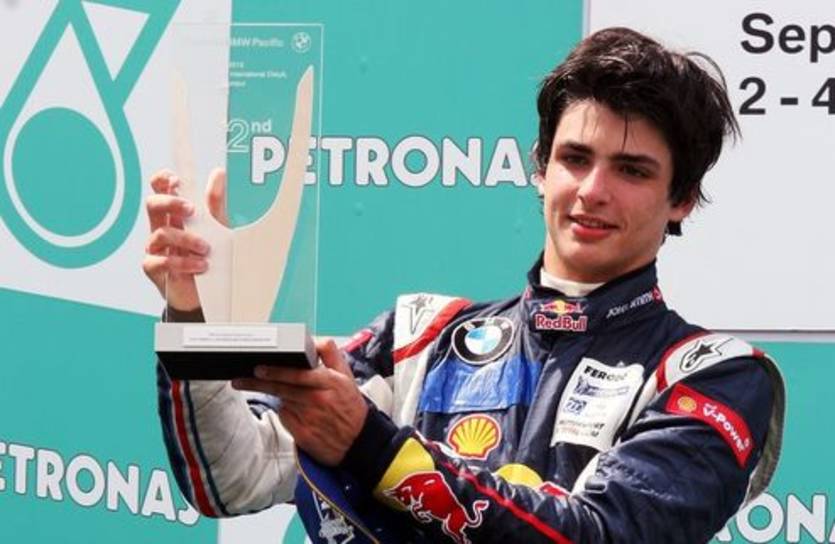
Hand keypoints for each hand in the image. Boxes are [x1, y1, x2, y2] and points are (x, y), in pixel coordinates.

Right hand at [142, 168, 227, 310]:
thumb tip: (218, 173)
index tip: (177, 181)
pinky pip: (162, 261)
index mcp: (175, 213)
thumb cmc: (211, 256)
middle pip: (153, 204)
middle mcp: (162, 227)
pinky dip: (183, 262)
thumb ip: (216, 204)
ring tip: (207, 249)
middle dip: (171, 203)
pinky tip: (200, 265)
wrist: (208, 292)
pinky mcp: (154, 268)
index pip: (160, 189)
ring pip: (161, 233)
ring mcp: (155, 248)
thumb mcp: (218, 229)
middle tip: (192, 210)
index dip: (163, 180)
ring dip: (187, 239)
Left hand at [231, 339, 368, 465]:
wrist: (360, 442)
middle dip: (258, 383)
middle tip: (240, 380)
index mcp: (330, 382)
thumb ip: (331, 355)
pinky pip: (285, 417)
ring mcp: (310, 418)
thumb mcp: (347, 377)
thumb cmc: (350, 407)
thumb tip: (315, 340)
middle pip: (282, 388)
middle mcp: (318, 399)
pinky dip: (284, 411)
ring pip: (282, 401)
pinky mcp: (303, 434)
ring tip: (250, 386)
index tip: (259, 367)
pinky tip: (291, 410)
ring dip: (270, 394)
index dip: (277, 371)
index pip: (298, 374)